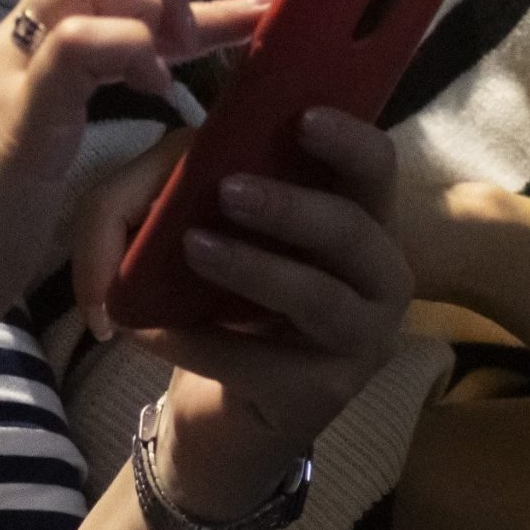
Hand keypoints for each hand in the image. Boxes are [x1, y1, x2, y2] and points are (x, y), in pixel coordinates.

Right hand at [0, 0, 263, 353]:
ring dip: (146, 0)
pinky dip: (127, 47)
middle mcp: (17, 44)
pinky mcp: (16, 115)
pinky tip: (152, 89)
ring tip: (168, 62)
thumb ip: (86, 113)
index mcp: (28, 53)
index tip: (256, 9)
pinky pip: (73, 43)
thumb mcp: (50, 155)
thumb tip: (150, 101)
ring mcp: (13, 71)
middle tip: (189, 44)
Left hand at [77, 108, 411, 501]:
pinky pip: (261, 363)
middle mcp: (380, 279)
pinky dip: (199, 340)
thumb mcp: (221, 232)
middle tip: (228, 191)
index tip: (302, 118)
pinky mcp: (322, 398)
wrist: (221, 411)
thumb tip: (184, 155)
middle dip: (290, 207)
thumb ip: (205, 183)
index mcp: (362, 221)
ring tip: (192, 247)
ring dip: (252, 267)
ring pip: (318, 297)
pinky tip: (149, 329)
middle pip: (355, 231)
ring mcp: (361, 344)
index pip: (378, 168)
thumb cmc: (229, 303)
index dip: (349, 140)